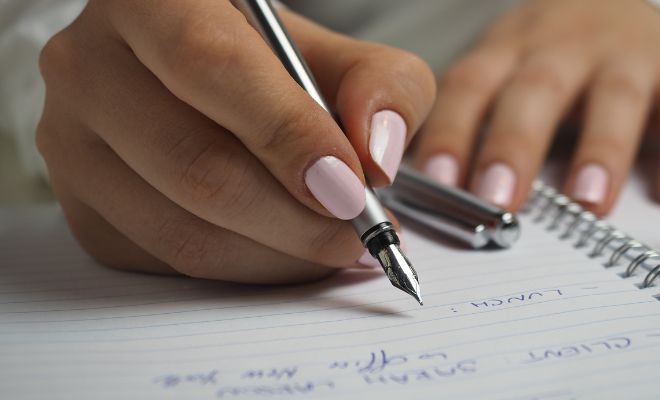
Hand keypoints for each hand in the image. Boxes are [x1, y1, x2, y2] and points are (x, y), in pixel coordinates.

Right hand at [36, 0, 433, 282]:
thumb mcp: (338, 56)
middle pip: (196, 165)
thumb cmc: (272, 66)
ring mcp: (71, 142)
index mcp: (152, 1)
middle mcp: (90, 64)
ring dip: (278, 254)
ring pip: (182, 229)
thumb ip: (381, 88)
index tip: (351, 188)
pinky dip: (244, 269)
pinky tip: (282, 247)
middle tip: (357, 232)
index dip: (289, 136)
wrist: (204, 86)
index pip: (213, 68)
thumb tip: (376, 159)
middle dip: (296, 218)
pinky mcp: (81, 207)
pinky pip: (168, 262)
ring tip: (332, 244)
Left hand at [413, 0, 659, 214]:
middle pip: (535, 92)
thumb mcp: (504, 73)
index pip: (471, 88)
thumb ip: (477, 126)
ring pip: (613, 99)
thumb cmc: (548, 58)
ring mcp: (624, 57)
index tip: (437, 183)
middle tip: (499, 200)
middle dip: (515, 146)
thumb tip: (437, 201)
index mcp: (508, 52)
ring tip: (587, 203)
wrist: (619, 2)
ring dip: (600, 151)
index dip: (452, 132)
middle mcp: (562, 49)